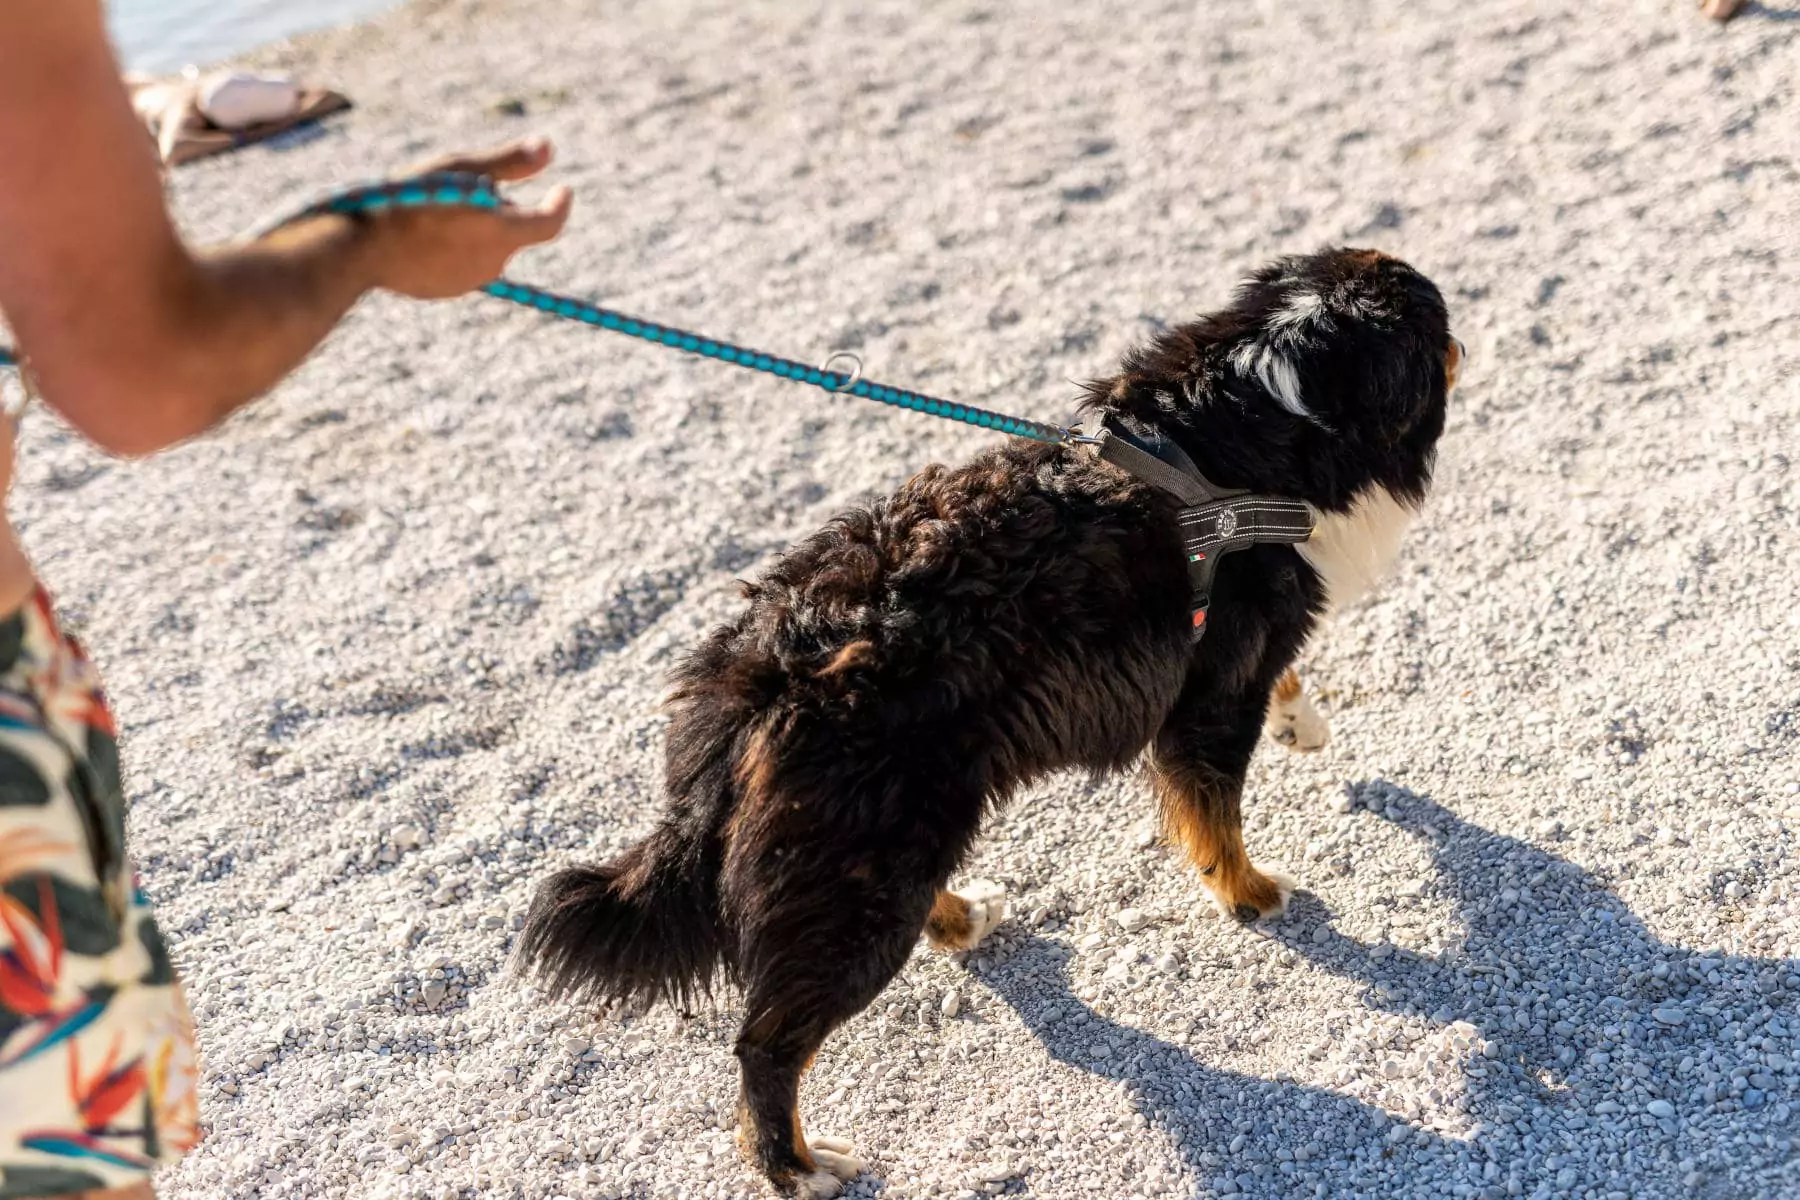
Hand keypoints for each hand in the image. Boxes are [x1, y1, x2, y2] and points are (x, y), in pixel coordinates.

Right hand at [362, 137, 571, 298]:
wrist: (363, 248)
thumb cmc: (411, 199)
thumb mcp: (460, 169)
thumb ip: (508, 162)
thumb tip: (548, 148)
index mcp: (503, 233)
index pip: (550, 222)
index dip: (558, 204)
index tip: (561, 189)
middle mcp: (493, 263)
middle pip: (510, 229)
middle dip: (498, 207)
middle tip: (462, 183)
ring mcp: (469, 280)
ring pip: (484, 245)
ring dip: (473, 225)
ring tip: (433, 204)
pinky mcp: (445, 289)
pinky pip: (459, 261)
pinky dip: (452, 244)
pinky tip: (420, 229)